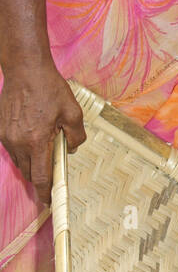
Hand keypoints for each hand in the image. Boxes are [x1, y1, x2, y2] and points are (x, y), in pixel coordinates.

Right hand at [0, 60, 85, 205]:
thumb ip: (76, 135)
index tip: (48, 201)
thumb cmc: (49, 88)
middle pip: (28, 173)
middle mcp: (18, 142)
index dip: (45, 192)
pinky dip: (23, 151)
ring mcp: (6, 136)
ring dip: (31, 163)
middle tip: (52, 173)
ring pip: (19, 162)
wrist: (25, 69)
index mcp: (37, 140)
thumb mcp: (72, 111)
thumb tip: (71, 150)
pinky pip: (13, 149)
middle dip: (40, 178)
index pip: (40, 177)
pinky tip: (33, 137)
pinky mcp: (1, 130)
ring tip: (44, 149)